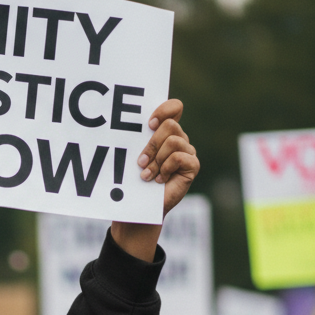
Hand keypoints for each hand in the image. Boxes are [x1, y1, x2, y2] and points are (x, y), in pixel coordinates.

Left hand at [138, 99, 199, 216]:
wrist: (140, 207)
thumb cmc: (134, 182)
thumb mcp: (132, 158)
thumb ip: (135, 141)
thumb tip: (122, 130)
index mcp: (165, 133)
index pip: (174, 108)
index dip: (165, 109)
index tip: (149, 124)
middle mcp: (179, 139)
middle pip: (170, 125)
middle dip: (151, 145)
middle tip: (140, 162)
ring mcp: (187, 152)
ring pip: (173, 141)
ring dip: (156, 160)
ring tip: (146, 176)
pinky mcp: (192, 165)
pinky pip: (180, 157)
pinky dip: (166, 168)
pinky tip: (159, 180)